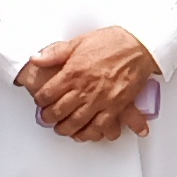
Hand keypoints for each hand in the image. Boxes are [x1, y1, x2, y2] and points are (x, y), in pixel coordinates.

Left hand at [19, 27, 161, 142]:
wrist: (139, 47)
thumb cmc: (113, 42)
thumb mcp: (79, 42)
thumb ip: (55, 52)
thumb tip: (36, 59)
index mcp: (72, 73)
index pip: (47, 94)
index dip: (40, 100)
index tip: (40, 101)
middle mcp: (85, 89)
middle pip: (59, 111)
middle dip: (49, 118)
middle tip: (47, 118)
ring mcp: (100, 100)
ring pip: (76, 123)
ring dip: (65, 129)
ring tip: (61, 128)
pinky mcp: (116, 107)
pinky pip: (100, 127)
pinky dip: (90, 134)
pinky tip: (84, 134)